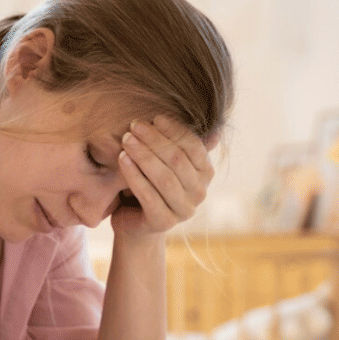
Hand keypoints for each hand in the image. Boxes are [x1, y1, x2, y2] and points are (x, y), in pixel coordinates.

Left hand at [114, 115, 217, 239]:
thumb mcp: (166, 161)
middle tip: (134, 126)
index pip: (194, 146)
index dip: (175, 130)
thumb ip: (181, 144)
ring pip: (164, 178)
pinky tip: (123, 160)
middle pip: (178, 160)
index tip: (155, 117)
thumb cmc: (151, 183)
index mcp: (205, 173)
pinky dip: (134, 175)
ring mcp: (184, 210)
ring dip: (143, 155)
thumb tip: (215, 130)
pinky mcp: (164, 222)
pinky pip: (148, 196)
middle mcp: (200, 192)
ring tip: (126, 140)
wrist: (134, 221)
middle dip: (154, 140)